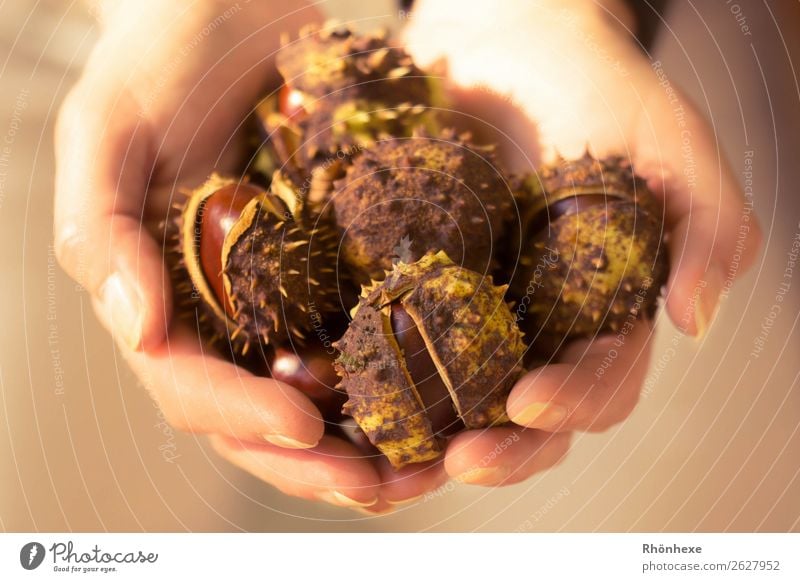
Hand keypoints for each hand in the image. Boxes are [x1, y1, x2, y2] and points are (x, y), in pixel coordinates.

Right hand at [54, 0, 447, 509]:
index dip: (240, 414)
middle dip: (314, 460)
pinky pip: (366, 338)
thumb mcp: (108, 125)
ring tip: (424, 468)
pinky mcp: (337, 268)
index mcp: (163, 295)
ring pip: (319, 394)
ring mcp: (283, 296)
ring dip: (367, 444)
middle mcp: (223, 312)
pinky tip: (443, 402)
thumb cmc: (164, 56)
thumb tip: (138, 330)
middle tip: (382, 485)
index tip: (306, 423)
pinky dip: (400, 380)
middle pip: (258, 415)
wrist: (238, 3)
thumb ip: (103, 227)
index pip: (189, 383)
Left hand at [404, 0, 761, 485]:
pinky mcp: (412, 286)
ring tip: (385, 470)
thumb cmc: (598, 88)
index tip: (527, 400)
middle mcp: (537, 328)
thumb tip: (696, 319)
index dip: (572, 403)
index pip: (600, 383)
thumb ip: (707, 226)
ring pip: (454, 404)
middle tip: (457, 460)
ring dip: (424, 447)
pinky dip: (369, 382)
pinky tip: (337, 400)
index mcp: (602, 313)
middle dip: (498, 448)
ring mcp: (471, 313)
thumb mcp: (670, 144)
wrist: (508, 43)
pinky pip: (390, 346)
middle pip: (524, 417)